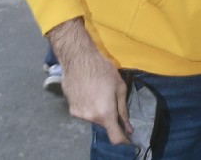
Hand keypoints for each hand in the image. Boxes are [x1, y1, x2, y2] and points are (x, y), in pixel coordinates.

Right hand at [47, 18, 131, 143]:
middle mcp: (90, 118)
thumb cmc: (103, 70)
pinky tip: (90, 92)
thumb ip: (123, 110)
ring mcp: (79, 115)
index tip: (129, 139)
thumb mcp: (120, 87)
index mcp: (105, 113)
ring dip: (100, 112)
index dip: (123, 141)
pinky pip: (85, 113)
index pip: (115, 137)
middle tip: (113, 101)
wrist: (78, 59)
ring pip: (94, 119)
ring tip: (100, 93)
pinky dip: (90, 107)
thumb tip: (128, 127)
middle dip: (111, 118)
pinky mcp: (71, 109)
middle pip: (105, 125)